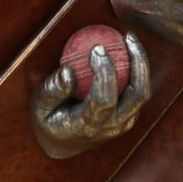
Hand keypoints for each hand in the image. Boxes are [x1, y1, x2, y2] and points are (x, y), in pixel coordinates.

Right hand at [29, 32, 149, 157]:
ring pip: (143, 92)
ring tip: (129, 38)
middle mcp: (111, 126)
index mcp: (88, 125)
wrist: (61, 144)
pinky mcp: (128, 116)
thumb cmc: (47, 120)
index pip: (104, 99)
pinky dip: (136, 68)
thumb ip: (52, 90)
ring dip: (140, 63)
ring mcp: (123, 122)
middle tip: (128, 37)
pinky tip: (126, 49)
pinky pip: (138, 91)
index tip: (97, 48)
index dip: (104, 72)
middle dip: (137, 62)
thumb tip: (68, 71)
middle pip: (137, 95)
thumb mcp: (39, 106)